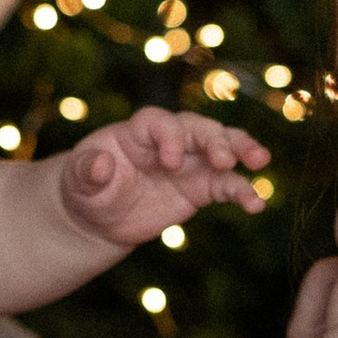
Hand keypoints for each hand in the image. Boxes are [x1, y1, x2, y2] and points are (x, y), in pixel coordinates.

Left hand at [55, 106, 268, 250]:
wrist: (100, 215)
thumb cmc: (87, 188)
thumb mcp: (78, 180)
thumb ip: (87, 170)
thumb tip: (100, 165)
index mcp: (138, 130)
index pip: (160, 123)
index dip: (169, 137)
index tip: (170, 163)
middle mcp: (170, 140)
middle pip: (199, 128)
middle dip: (214, 140)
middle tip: (224, 159)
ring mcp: (190, 162)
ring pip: (222, 147)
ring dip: (242, 150)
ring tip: (259, 161)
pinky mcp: (201, 187)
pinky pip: (226, 185)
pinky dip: (243, 192)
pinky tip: (256, 204)